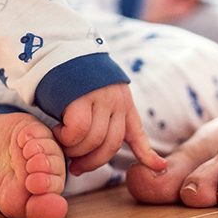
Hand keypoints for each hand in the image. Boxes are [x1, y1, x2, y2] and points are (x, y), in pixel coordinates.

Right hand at [52, 83, 166, 174]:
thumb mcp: (95, 97)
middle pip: (111, 144)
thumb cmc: (71, 77)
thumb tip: (102, 146)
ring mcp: (100, 98)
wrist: (57, 48)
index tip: (159, 166)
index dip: (148, 153)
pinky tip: (57, 131)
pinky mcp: (81, 97)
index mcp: (123, 102)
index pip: (137, 132)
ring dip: (76, 151)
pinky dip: (66, 138)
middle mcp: (116, 101)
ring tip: (63, 145)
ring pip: (94, 140)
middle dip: (93, 162)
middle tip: (77, 168)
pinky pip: (77, 130)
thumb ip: (103, 119)